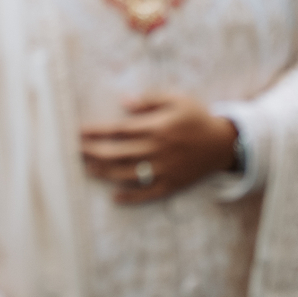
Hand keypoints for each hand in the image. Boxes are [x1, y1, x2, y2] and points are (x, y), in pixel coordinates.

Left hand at [79, 94, 238, 203]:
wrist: (224, 144)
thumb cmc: (197, 117)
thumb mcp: (177, 99)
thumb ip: (150, 99)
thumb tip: (124, 102)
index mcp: (157, 128)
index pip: (118, 130)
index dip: (96, 132)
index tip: (77, 131)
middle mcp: (157, 150)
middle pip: (117, 153)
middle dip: (92, 152)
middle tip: (73, 151)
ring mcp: (164, 169)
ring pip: (127, 174)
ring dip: (104, 173)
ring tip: (86, 169)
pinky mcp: (171, 184)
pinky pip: (147, 194)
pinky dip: (130, 196)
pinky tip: (114, 197)